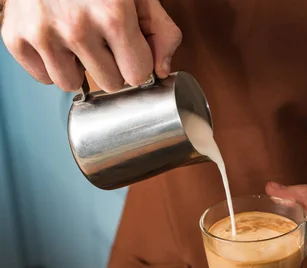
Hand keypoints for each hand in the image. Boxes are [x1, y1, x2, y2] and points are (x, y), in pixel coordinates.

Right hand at [1, 0, 181, 91]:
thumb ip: (162, 32)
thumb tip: (161, 71)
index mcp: (112, 15)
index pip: (137, 75)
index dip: (136, 62)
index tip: (130, 49)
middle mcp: (76, 27)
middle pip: (109, 84)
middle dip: (112, 65)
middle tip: (103, 39)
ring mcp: (42, 33)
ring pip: (72, 85)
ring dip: (80, 68)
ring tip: (79, 40)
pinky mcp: (15, 37)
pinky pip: (43, 77)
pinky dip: (52, 64)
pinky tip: (58, 41)